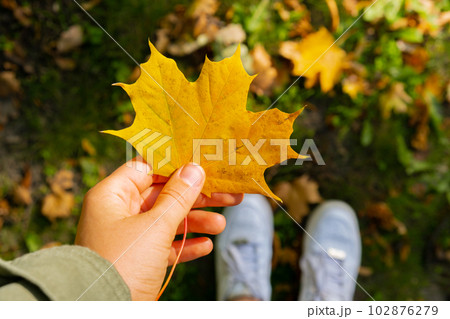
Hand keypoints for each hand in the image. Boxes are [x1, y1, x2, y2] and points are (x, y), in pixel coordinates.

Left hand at [75, 157, 242, 299]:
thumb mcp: (154, 227)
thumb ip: (177, 197)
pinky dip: (184, 245)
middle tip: (227, 194)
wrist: (103, 313)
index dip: (175, 165)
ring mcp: (127, 237)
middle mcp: (118, 213)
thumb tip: (194, 169)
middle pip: (163, 195)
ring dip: (195, 222)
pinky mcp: (136, 260)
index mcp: (112, 196)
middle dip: (195, 197)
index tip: (202, 164)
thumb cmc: (122, 264)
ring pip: (167, 221)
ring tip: (222, 225)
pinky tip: (205, 246)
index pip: (146, 169)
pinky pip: (164, 246)